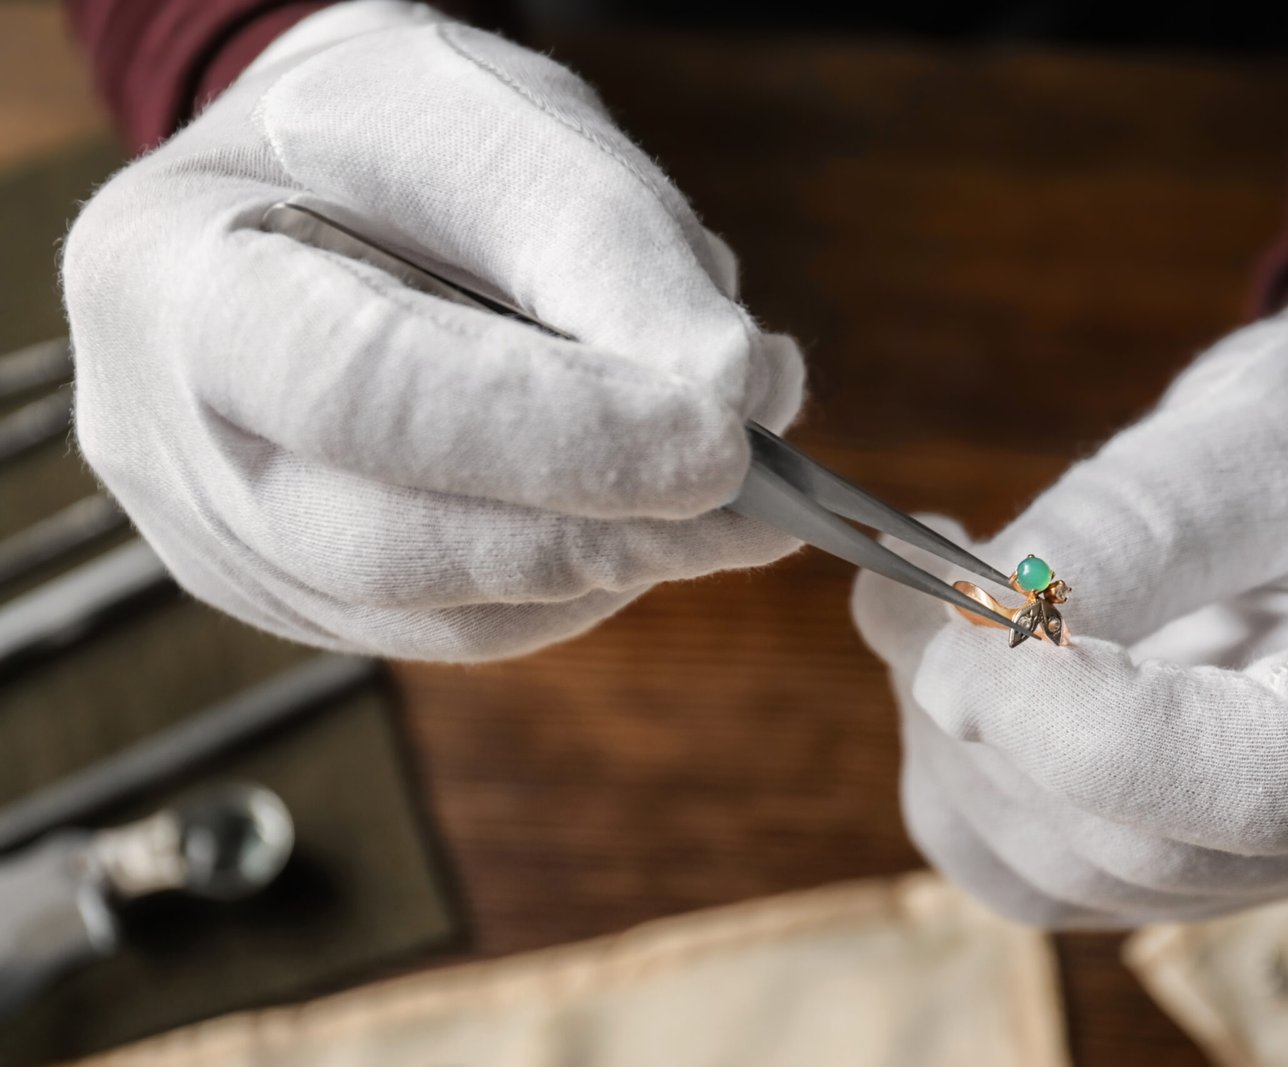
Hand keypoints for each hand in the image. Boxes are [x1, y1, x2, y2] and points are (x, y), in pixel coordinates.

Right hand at [62, 1, 803, 658]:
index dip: (554, 433)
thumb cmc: (390, 142)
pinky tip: (649, 517)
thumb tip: (738, 392)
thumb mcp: (494, 125)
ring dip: (616, 561)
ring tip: (735, 497)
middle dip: (603, 522)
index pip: (363, 389)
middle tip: (760, 495)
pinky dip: (581, 582)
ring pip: (443, 610)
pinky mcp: (303, 596)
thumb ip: (609, 246)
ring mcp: (228, 539)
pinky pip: (463, 627)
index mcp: (172, 278)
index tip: (720, 440)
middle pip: (396, 539)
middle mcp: (169, 437)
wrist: (313, 190)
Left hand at [852, 273, 1287, 926]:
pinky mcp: (1175, 846)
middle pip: (1138, 843)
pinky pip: (1028, 863)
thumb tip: (958, 635)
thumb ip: (1122, 533)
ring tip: (917, 602)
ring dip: (949, 744)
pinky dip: (953, 773)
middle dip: (990, 718)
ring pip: (1058, 871)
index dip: (1088, 725)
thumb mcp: (1262, 424)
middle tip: (905, 586)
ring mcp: (1266, 854)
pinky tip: (943, 659)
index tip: (967, 620)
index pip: (1260, 786)